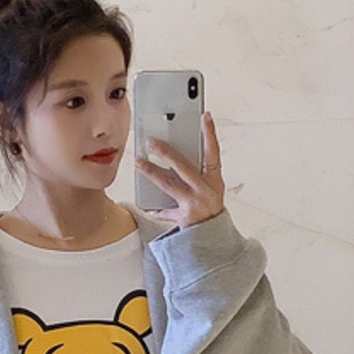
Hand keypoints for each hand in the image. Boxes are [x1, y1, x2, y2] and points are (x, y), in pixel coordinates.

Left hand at [134, 110, 224, 228]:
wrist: (214, 237)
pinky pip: (165, 211)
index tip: (205, 116)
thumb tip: (175, 152)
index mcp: (214, 180)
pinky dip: (155, 208)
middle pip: (183, 167)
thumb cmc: (210, 207)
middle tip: (151, 142)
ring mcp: (193, 204)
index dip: (210, 134)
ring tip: (139, 163)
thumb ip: (198, 170)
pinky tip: (145, 203)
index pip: (213, 152)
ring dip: (152, 173)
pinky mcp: (183, 218)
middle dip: (166, 153)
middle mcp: (204, 190)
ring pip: (169, 185)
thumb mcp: (211, 187)